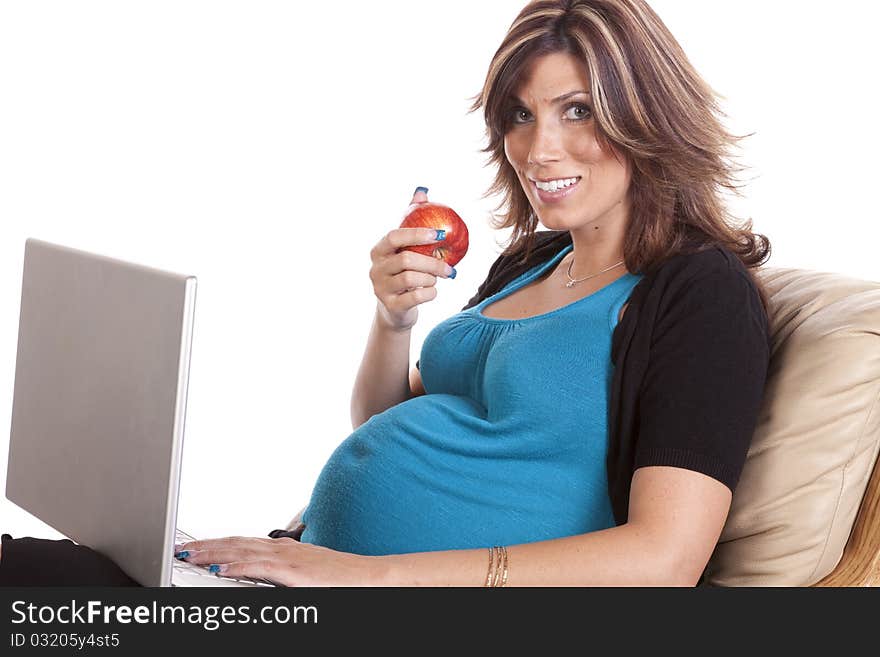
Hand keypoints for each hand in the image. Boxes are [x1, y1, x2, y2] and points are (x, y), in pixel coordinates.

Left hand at [175, 536, 386, 586]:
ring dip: (213, 552)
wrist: (369, 577)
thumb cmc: (340, 580)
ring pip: (242, 551)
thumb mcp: (302, 576)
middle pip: (235, 542)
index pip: (240, 542)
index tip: (192, 547)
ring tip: (189, 555)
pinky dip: (238, 565)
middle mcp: (282, 549)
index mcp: (282, 551)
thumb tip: (252, 578)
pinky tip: (221, 568)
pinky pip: (260, 567)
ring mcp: (288, 559)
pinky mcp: (294, 572)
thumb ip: (276, 574)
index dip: (214, 543)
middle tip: (179, 548)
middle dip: (205, 545)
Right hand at [370, 187, 455, 331]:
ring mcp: (380, 288)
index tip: (440, 234)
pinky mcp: (390, 306)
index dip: (417, 234)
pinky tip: (433, 291)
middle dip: (433, 263)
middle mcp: (375, 268)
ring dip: (431, 278)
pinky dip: (430, 293)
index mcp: (379, 250)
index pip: (394, 236)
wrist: (395, 310)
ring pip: (412, 278)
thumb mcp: (406, 248)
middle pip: (407, 260)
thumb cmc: (404, 272)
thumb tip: (422, 192)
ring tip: (437, 279)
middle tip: (451, 268)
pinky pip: (416, 297)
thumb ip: (411, 220)